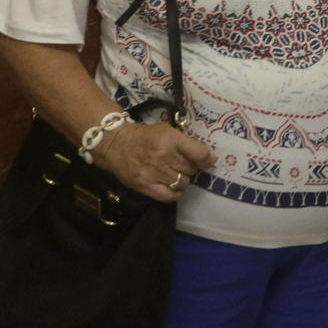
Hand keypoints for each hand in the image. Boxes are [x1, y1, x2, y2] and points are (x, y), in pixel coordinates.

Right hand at [93, 121, 215, 202]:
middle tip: (180, 163)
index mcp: (171, 139)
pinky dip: (175, 193)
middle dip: (189, 167)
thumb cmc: (145, 136)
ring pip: (182, 183)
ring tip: (173, 173)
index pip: (199, 154)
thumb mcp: (167, 131)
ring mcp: (154, 172)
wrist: (116, 144)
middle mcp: (164, 156)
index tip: (206, 161)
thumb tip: (211, 158)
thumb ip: (189, 144)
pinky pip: (169, 196)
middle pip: (191, 169)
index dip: (207, 160)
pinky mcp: (144, 186)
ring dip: (181, 179)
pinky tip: (173, 187)